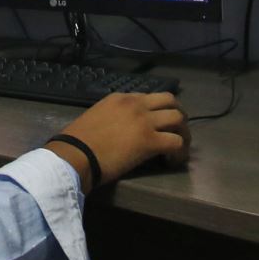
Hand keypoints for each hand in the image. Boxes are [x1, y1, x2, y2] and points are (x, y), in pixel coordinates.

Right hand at [48, 91, 188, 191]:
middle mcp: (136, 104)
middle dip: (178, 115)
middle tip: (177, 131)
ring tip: (179, 148)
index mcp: (120, 97)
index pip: (148, 97)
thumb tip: (119, 130)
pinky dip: (180, 152)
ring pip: (178, 118)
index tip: (156, 125)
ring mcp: (145, 121)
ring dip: (183, 133)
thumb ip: (111, 117)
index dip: (157, 111)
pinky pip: (177, 142)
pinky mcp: (150, 140)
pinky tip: (172, 161)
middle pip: (170, 100)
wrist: (76, 153)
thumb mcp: (96, 116)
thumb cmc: (78, 140)